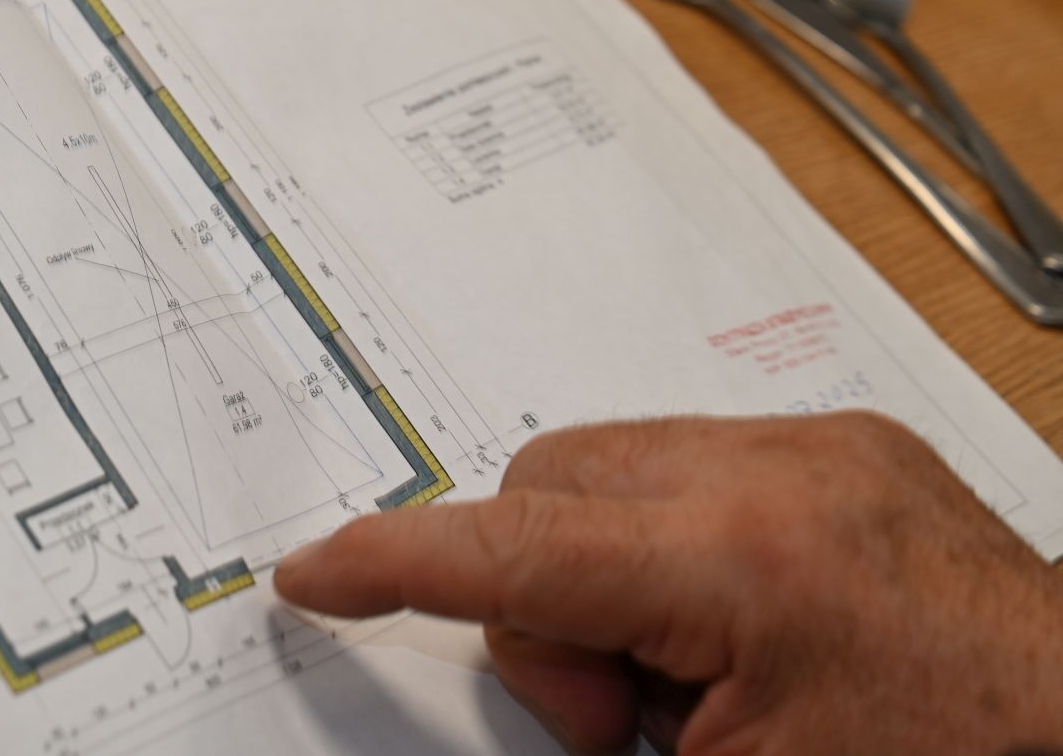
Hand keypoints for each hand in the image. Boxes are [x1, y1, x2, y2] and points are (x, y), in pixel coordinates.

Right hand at [274, 412, 1062, 755]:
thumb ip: (591, 716)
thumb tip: (519, 666)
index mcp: (744, 564)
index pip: (513, 551)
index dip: (392, 562)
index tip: (314, 573)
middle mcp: (779, 470)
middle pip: (548, 486)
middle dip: (543, 603)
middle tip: (618, 719)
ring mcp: (822, 446)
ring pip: (608, 467)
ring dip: (610, 573)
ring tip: (699, 682)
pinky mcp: (850, 445)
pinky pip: (692, 465)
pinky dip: (673, 546)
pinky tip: (741, 634)